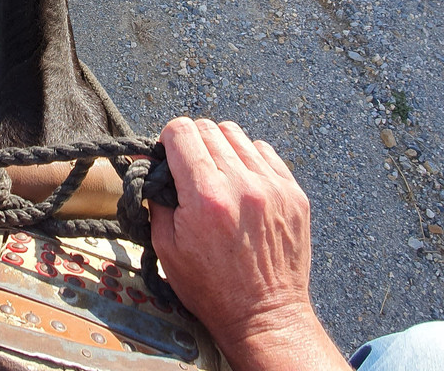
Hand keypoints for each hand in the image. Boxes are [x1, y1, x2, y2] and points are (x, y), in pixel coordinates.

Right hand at [149, 117, 349, 370]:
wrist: (265, 316)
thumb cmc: (211, 288)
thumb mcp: (166, 247)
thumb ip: (155, 198)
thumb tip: (149, 165)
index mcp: (205, 196)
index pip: (181, 131)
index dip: (168, 140)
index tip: (168, 157)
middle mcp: (241, 184)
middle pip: (208, 127)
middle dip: (191, 143)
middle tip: (189, 168)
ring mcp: (272, 186)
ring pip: (237, 134)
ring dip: (220, 147)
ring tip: (217, 175)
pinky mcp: (294, 193)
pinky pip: (265, 152)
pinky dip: (248, 159)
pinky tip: (242, 184)